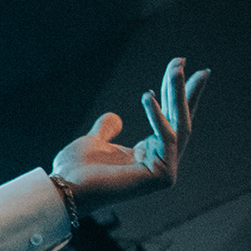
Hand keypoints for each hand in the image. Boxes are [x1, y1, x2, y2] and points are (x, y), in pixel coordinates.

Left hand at [50, 57, 208, 212]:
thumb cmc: (75, 170)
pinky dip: (157, 116)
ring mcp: (165, 171)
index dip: (174, 94)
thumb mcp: (93, 142)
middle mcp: (161, 161)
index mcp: (148, 154)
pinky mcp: (163, 177)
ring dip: (177, 95)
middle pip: (180, 120)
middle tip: (184, 60)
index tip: (179, 67)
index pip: (169, 119)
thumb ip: (107, 129)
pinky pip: (166, 139)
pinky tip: (147, 95)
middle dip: (185, 89)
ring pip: (180, 125)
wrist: (65, 190)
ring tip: (175, 68)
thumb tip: (115, 117)